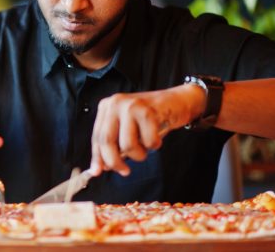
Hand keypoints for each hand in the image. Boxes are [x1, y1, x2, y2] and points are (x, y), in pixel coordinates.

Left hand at [89, 84, 205, 176]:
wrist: (177, 102)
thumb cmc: (150, 119)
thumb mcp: (127, 130)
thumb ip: (114, 145)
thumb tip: (100, 168)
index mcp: (106, 107)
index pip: (97, 137)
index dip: (98, 157)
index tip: (97, 172)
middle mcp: (115, 103)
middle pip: (107, 140)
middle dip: (115, 162)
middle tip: (125, 171)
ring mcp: (131, 106)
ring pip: (127, 145)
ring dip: (139, 154)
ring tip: (146, 146)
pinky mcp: (148, 111)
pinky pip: (148, 142)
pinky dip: (154, 145)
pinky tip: (157, 136)